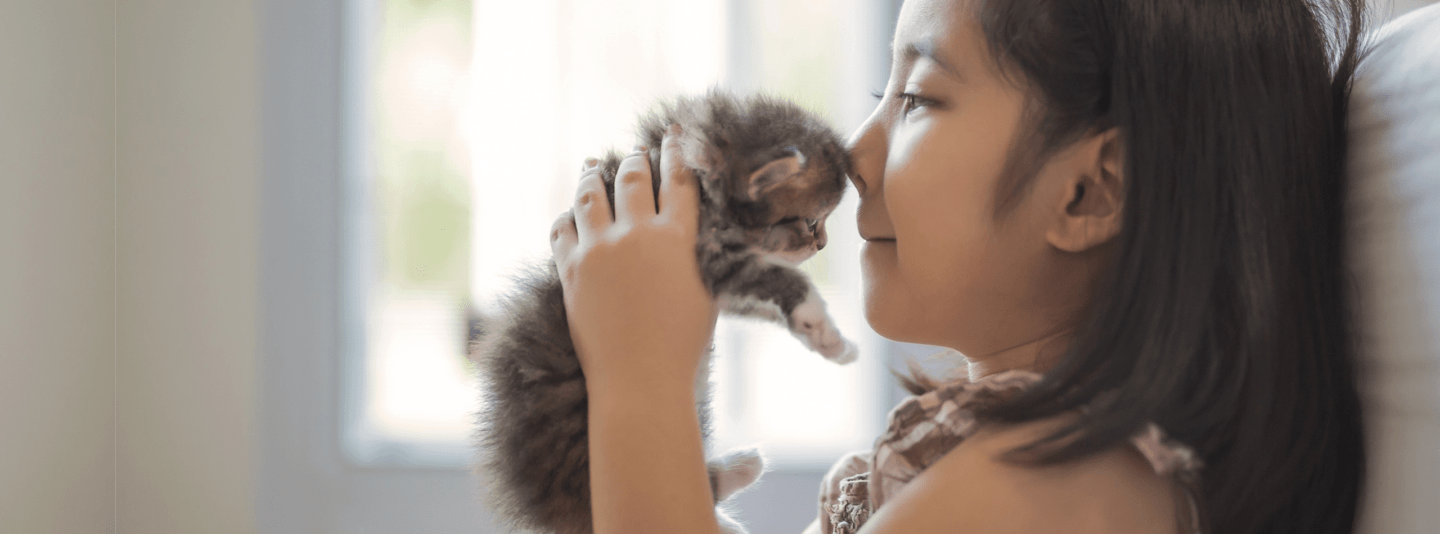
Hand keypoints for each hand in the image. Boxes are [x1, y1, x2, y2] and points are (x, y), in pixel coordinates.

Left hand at [550, 124, 718, 388]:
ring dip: (593, 175)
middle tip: (635, 153)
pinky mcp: (570, 269)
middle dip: (635, 160)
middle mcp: (637, 234)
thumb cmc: (683, 345)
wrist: (639, 380)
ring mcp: (599, 249)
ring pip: (590, 194)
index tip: (672, 138)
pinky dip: (568, 216)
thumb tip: (692, 235)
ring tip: (592, 165)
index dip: (676, 154)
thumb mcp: (707, 293)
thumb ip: (698, 255)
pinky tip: (571, 214)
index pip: (678, 181)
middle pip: (633, 179)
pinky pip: (563, 228)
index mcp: (677, 238)